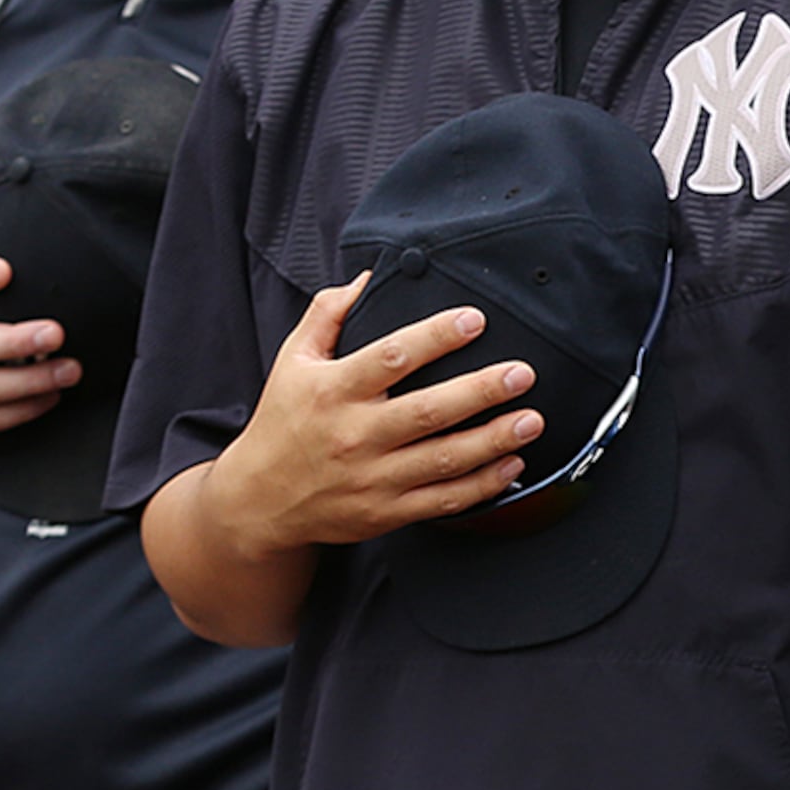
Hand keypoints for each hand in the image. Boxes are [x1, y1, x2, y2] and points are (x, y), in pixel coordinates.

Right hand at [199, 274, 545, 557]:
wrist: (258, 501)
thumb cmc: (283, 422)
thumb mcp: (294, 361)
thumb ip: (327, 314)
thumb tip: (368, 277)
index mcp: (333, 391)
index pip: (390, 358)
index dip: (435, 337)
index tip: (474, 319)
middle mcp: (354, 435)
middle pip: (428, 411)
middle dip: (481, 391)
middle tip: (522, 373)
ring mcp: (372, 478)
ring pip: (443, 459)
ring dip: (493, 440)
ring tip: (532, 419)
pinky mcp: (385, 513)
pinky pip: (442, 500)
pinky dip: (482, 485)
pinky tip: (512, 464)